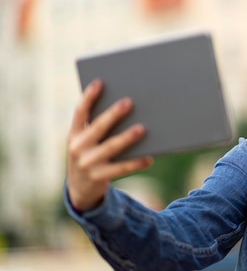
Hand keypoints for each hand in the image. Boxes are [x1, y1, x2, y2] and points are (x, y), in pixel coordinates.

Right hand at [66, 79, 151, 210]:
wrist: (80, 188)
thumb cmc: (91, 154)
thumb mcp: (87, 141)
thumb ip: (99, 127)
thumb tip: (128, 108)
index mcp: (74, 133)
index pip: (80, 112)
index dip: (89, 97)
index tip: (100, 82)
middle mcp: (77, 147)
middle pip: (97, 127)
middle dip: (113, 114)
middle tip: (129, 102)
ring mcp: (87, 163)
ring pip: (110, 148)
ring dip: (127, 138)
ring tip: (142, 128)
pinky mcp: (99, 177)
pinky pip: (121, 168)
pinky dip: (136, 163)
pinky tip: (149, 157)